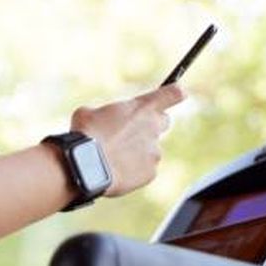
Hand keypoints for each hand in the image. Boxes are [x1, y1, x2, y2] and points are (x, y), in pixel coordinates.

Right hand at [70, 83, 184, 196]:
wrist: (86, 165)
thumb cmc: (85, 134)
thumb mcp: (88, 112)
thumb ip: (105, 113)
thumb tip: (101, 121)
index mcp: (142, 108)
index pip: (173, 94)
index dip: (176, 93)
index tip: (179, 92)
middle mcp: (154, 128)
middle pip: (164, 122)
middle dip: (151, 125)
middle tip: (131, 131)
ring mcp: (155, 152)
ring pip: (151, 149)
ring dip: (137, 151)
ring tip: (113, 156)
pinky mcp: (151, 173)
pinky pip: (145, 169)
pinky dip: (133, 170)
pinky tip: (115, 169)